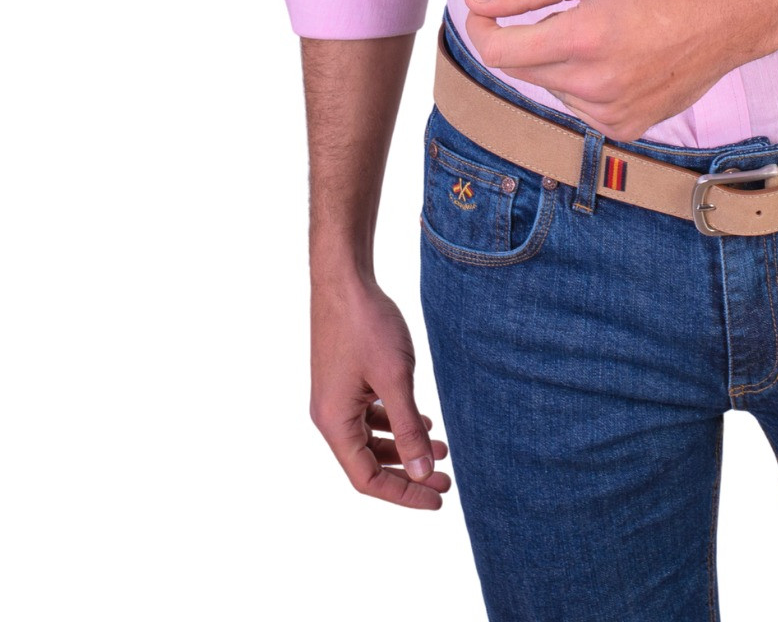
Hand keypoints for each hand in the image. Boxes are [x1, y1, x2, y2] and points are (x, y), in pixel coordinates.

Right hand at [310, 275, 450, 509]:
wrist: (345, 278)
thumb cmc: (367, 325)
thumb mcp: (395, 378)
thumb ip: (409, 428)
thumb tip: (424, 473)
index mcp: (335, 423)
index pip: (368, 479)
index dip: (404, 494)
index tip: (438, 497)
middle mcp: (330, 416)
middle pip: (369, 462)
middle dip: (409, 473)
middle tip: (447, 478)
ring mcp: (336, 397)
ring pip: (371, 439)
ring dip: (405, 446)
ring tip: (442, 448)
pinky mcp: (345, 380)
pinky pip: (369, 415)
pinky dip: (395, 422)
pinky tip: (423, 418)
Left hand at [463, 0, 749, 138]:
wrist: (729, 16)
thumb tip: (477, 1)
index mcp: (583, 38)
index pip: (500, 52)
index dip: (482, 28)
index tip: (484, 10)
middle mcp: (595, 85)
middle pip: (523, 69)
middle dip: (528, 38)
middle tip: (568, 9)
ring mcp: (612, 113)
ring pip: (553, 87)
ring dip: (561, 61)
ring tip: (608, 32)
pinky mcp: (627, 128)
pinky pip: (582, 106)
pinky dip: (586, 82)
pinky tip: (621, 59)